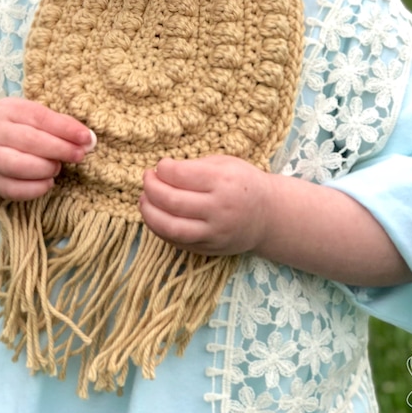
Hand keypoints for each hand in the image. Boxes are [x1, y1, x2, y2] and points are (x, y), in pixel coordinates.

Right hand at [0, 98, 95, 202]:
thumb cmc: (22, 130)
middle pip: (29, 140)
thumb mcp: (36, 119)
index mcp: (7, 109)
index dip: (65, 128)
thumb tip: (89, 140)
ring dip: (46, 168)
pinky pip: (13, 189)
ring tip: (58, 167)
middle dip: (60, 149)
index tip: (86, 138)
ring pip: (18, 165)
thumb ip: (62, 126)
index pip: (39, 117)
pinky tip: (48, 183)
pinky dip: (35, 188)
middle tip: (79, 155)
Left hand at [139, 156, 270, 256]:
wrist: (267, 215)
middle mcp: (218, 209)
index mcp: (223, 181)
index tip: (160, 165)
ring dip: (149, 213)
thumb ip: (194, 166)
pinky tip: (155, 216)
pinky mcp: (208, 249)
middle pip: (172, 201)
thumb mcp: (225, 163)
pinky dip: (160, 229)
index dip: (163, 168)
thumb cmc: (243, 182)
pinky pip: (176, 242)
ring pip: (171, 227)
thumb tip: (161, 171)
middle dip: (151, 188)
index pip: (181, 175)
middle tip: (147, 179)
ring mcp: (213, 233)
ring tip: (143, 200)